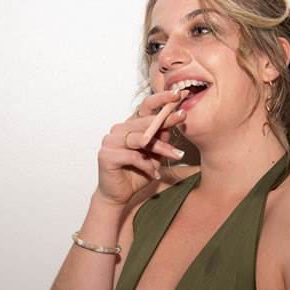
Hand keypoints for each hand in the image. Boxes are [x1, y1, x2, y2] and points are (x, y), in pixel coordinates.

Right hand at [95, 89, 189, 206]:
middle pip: (145, 121)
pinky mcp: (106, 155)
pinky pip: (133, 156)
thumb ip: (161, 139)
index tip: (178, 94)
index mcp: (129, 127)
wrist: (119, 196)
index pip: (145, 106)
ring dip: (162, 148)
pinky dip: (147, 165)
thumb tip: (175, 120)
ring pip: (141, 139)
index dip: (161, 98)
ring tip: (177, 156)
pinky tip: (154, 173)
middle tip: (183, 117)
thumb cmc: (136, 174)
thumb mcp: (155, 155)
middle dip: (167, 120)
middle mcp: (118, 130)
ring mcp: (110, 141)